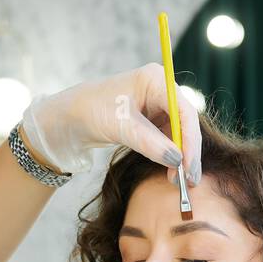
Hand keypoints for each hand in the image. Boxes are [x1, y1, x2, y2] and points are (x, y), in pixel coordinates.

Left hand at [19, 63, 202, 185]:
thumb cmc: (92, 111)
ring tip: (181, 181)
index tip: (187, 165)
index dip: (190, 140)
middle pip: (186, 123)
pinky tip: (173, 172)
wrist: (72, 117)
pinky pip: (170, 139)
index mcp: (156, 80)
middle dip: (188, 152)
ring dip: (182, 157)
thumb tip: (177, 160)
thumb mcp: (121, 127)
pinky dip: (172, 156)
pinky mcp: (154, 120)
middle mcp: (161, 90)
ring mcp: (159, 105)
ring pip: (180, 133)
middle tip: (190, 180)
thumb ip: (150, 143)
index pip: (184, 111)